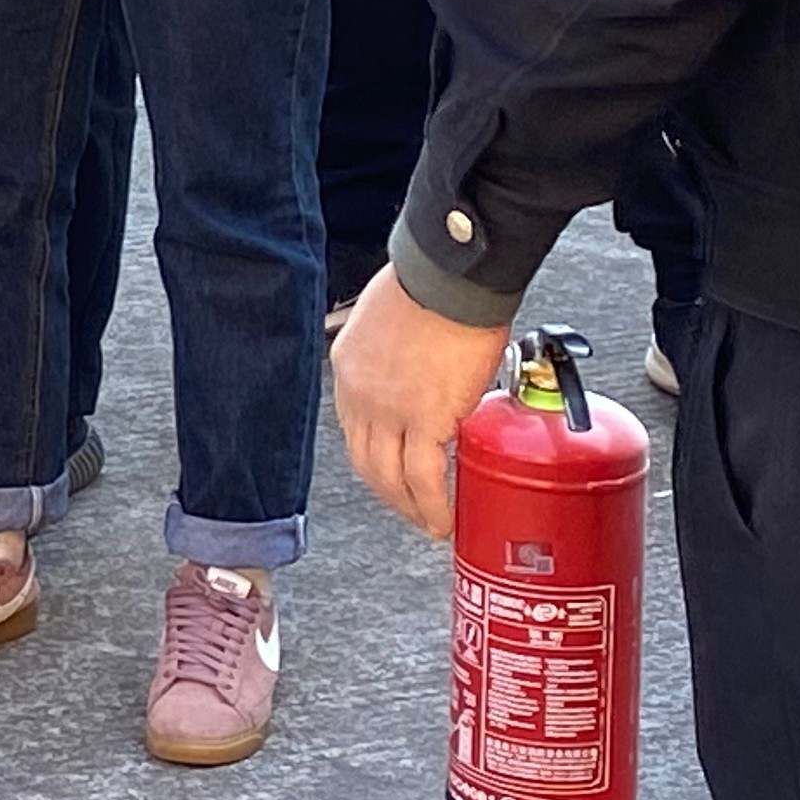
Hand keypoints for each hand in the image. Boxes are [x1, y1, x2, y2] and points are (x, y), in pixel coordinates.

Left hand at [333, 270, 510, 540]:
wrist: (451, 276)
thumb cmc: (432, 284)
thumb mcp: (390, 319)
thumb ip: (397, 353)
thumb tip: (424, 369)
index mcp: (348, 365)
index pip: (354, 426)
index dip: (374, 455)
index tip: (391, 471)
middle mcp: (358, 392)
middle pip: (366, 460)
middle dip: (388, 493)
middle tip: (409, 509)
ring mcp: (388, 409)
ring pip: (390, 478)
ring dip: (409, 507)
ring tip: (429, 523)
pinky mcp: (424, 419)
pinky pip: (424, 478)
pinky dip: (432, 506)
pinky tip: (443, 520)